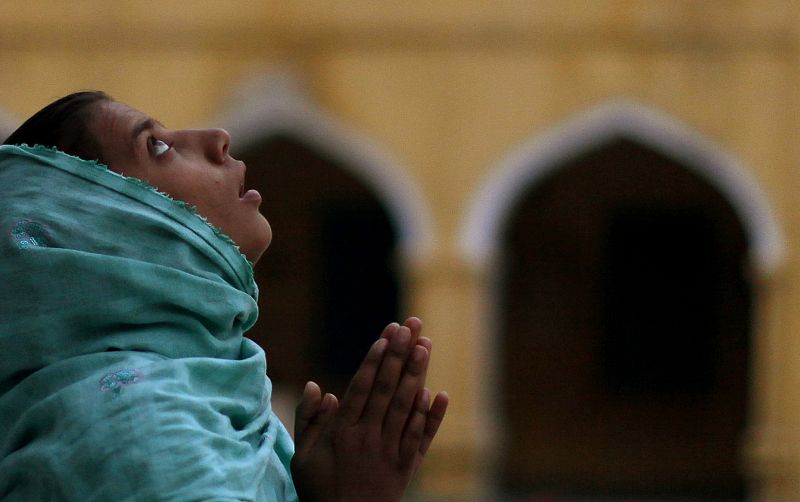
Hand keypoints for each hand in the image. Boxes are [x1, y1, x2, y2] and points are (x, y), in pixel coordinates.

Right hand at [291, 321, 447, 501]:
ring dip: (417, 374)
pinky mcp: (406, 467)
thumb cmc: (319, 489)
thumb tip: (318, 386)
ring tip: (425, 346)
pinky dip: (431, 416)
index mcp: (342, 433)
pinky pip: (421, 438)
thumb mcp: (302, 456)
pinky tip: (438, 393)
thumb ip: (308, 419)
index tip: (386, 335)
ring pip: (406, 407)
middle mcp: (368, 438)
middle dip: (399, 355)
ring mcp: (390, 453)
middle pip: (387, 390)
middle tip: (410, 326)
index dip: (375, 360)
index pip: (362, 388)